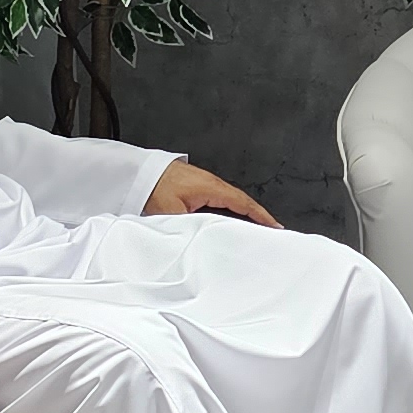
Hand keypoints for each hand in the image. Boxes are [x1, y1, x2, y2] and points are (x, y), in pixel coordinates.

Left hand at [145, 160, 276, 225]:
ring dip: (243, 214)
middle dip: (257, 217)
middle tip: (270, 232)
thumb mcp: (172, 212)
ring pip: (230, 202)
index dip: (261, 216)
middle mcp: (212, 185)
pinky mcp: (196, 188)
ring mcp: (205, 185)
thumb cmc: (153, 186)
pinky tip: (228, 221)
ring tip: (254, 230)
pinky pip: (220, 201)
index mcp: (211, 188)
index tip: (275, 227)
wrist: (137, 172)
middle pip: (241, 203)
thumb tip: (205, 240)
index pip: (243, 203)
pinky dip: (230, 211)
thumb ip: (191, 227)